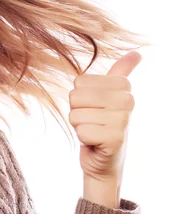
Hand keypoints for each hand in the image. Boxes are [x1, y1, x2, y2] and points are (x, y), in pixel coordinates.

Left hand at [68, 51, 142, 185]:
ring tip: (94, 131)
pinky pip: (81, 131)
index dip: (79, 97)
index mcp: (123, 86)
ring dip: (80, 126)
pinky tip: (96, 143)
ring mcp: (123, 120)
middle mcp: (128, 101)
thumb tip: (137, 53)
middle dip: (77, 112)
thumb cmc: (101, 124)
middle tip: (92, 121)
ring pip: (76, 114)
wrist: (104, 160)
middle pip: (75, 96)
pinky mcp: (115, 139)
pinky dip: (83, 139)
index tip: (94, 108)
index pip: (79, 81)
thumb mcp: (109, 96)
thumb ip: (120, 73)